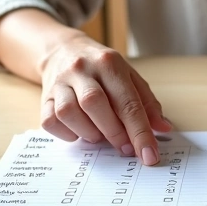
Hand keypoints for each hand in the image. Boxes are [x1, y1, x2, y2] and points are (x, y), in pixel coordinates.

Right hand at [39, 36, 170, 164]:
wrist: (62, 50)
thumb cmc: (102, 68)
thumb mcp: (129, 76)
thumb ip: (147, 103)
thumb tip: (163, 129)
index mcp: (109, 63)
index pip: (128, 102)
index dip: (140, 132)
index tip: (149, 155)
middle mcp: (82, 70)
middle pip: (95, 104)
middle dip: (113, 132)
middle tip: (124, 147)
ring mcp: (60, 83)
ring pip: (69, 113)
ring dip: (88, 132)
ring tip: (100, 135)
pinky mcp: (43, 97)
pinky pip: (50, 121)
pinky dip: (67, 134)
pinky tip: (79, 131)